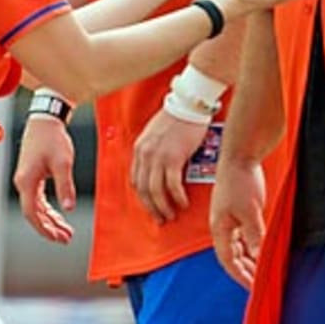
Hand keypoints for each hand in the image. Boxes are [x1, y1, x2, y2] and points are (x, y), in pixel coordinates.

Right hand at [13, 115, 76, 243]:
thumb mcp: (63, 164)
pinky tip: (58, 214)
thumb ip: (65, 187)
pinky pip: (38, 198)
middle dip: (49, 228)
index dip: (43, 228)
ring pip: (37, 207)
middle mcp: (23, 182)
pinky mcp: (32, 175)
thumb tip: (67, 207)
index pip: (32, 213)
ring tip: (64, 230)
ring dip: (50, 219)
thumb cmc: (51, 138)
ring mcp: (27, 179)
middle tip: (64, 238)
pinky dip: (49, 208)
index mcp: (26, 181)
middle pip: (34, 213)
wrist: (46, 121)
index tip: (56, 238)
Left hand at [130, 109, 209, 223]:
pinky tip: (182, 203)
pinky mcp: (173, 158)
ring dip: (163, 206)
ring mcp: (158, 157)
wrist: (189, 105)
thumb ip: (155, 151)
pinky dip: (176, 197)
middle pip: (143, 189)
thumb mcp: (157, 134)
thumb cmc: (177, 117)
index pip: (136, 180)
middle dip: (151, 207)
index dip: (143, 197)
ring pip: (155, 191)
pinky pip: (172, 185)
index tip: (151, 207)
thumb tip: (161, 169)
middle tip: (160, 218)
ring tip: (171, 215)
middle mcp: (145, 154)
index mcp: (140, 149)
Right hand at [211, 155, 266, 287]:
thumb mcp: (250, 212)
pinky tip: (262, 251)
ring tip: (262, 272)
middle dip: (245, 272)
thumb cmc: (241, 181)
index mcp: (220, 229)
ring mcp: (231, 218)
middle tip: (260, 284)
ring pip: (239, 247)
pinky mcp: (240, 211)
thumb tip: (258, 258)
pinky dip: (253, 246)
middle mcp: (223, 226)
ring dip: (250, 260)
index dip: (240, 277)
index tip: (254, 288)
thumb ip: (254, 236)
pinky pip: (245, 236)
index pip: (228, 261)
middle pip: (233, 257)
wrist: (242, 154)